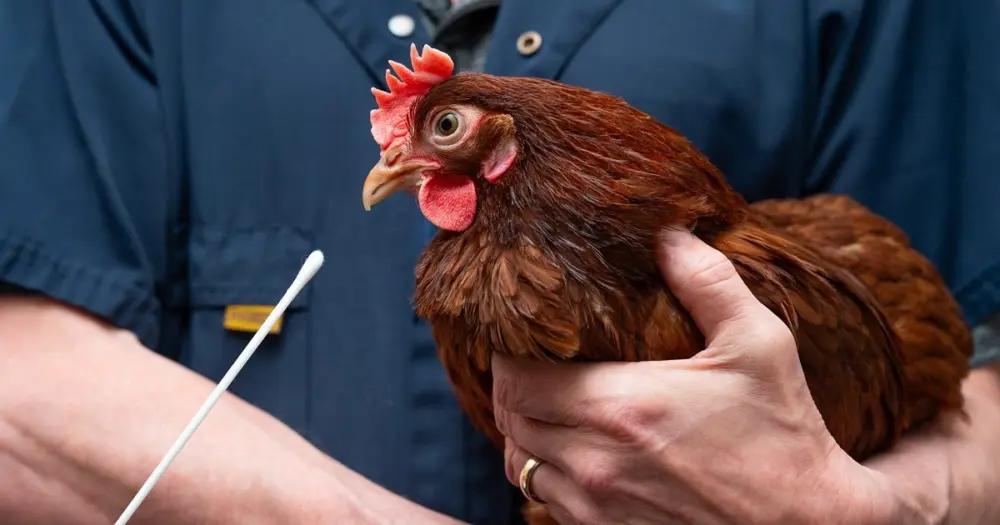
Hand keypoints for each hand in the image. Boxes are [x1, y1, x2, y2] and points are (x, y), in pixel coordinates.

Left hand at [493, 229, 898, 524]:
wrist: (807, 523)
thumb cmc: (784, 434)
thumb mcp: (759, 344)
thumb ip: (709, 282)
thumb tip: (669, 234)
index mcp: (620, 407)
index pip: (515, 379)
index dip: (508, 355)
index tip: (524, 337)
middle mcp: (595, 461)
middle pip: (511, 419)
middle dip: (513, 387)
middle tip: (533, 364)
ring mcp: (596, 505)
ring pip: (522, 463)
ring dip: (526, 430)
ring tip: (547, 404)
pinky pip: (545, 500)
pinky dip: (546, 471)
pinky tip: (573, 449)